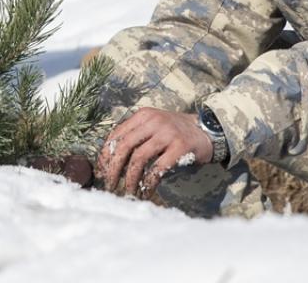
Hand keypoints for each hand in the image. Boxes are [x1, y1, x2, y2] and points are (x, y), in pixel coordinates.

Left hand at [94, 108, 212, 197]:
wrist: (206, 131)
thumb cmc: (176, 132)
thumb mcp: (154, 126)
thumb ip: (136, 136)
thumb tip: (111, 160)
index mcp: (143, 115)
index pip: (116, 134)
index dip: (105, 154)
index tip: (101, 171)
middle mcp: (153, 121)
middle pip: (124, 146)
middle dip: (113, 168)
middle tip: (109, 184)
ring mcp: (167, 133)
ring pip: (139, 158)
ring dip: (129, 178)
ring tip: (127, 191)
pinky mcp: (179, 146)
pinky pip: (158, 168)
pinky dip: (148, 182)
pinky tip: (145, 191)